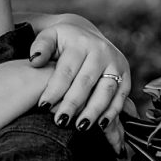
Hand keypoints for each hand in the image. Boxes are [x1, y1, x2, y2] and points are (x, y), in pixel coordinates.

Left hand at [24, 13, 132, 144]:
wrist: (86, 33)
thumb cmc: (62, 41)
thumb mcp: (49, 36)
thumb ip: (41, 46)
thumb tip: (35, 61)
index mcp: (80, 43)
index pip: (66, 70)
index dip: (54, 89)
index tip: (42, 106)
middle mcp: (101, 52)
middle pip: (86, 82)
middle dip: (73, 104)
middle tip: (60, 122)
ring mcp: (116, 64)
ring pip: (106, 90)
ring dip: (93, 111)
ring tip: (80, 127)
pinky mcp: (126, 76)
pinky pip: (121, 96)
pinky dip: (112, 112)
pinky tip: (100, 126)